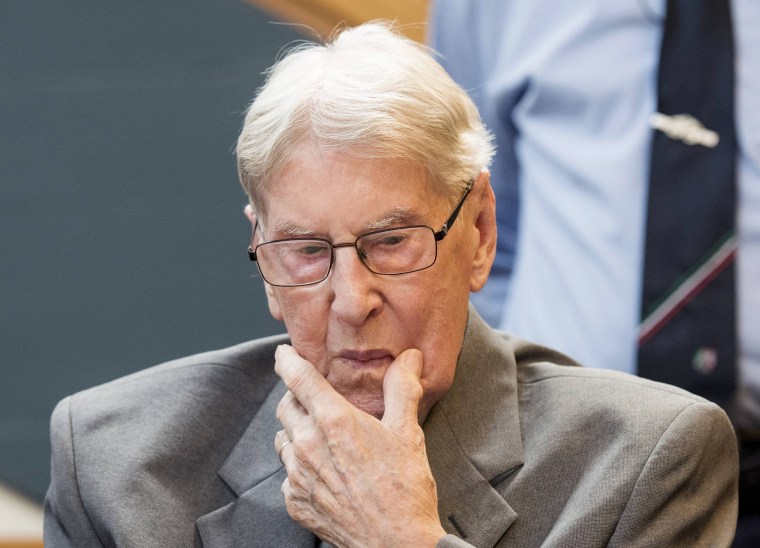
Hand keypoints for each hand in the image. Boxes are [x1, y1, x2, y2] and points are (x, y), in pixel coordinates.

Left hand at [274, 344, 445, 547]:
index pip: (298, 378)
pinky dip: (299, 466)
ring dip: (296, 431)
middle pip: (285, 405)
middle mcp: (308, 445)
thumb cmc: (405, 488)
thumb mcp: (408, 432)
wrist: (397, 544)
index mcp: (334, 420)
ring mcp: (298, 475)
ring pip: (283, 439)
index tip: (283, 353)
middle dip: (297, 397)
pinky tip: (324, 471)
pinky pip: (287, 473)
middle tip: (316, 399)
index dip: (287, 361)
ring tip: (322, 437)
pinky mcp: (295, 501)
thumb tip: (409, 357)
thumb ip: (402, 388)